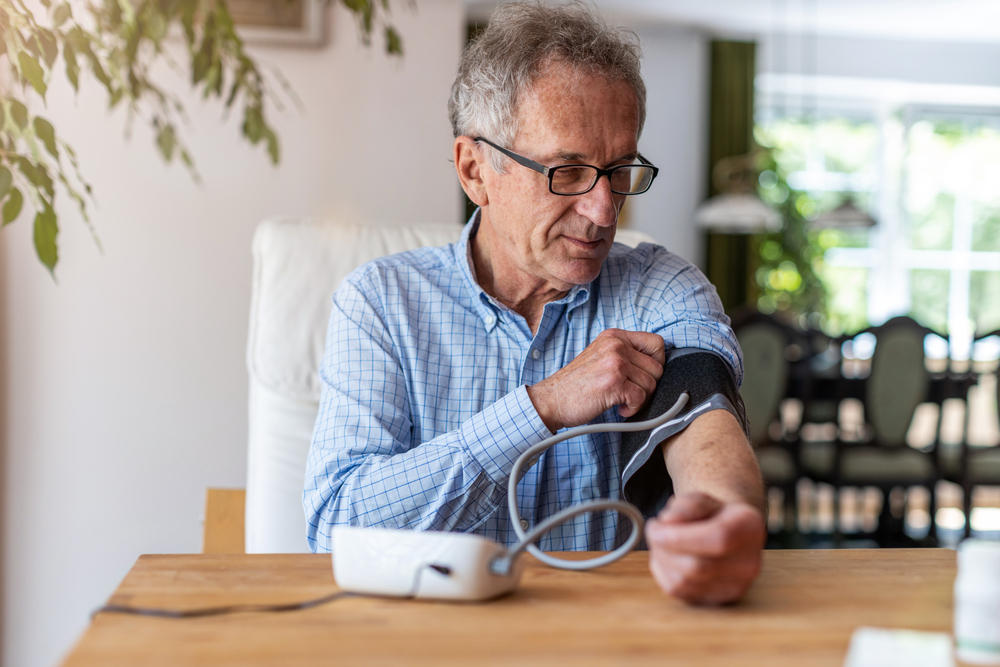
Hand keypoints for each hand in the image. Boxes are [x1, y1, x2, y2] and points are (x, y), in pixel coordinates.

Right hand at [527, 329, 664, 430]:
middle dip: (647, 385)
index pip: (657, 342)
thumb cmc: (577, 384)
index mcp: (614, 336)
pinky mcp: (614, 382)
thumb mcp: (601, 356)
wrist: (552, 399)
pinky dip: (633, 409)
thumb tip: (657, 365)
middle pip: (657, 367)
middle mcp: (616, 345)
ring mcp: (615, 362)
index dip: (656, 362)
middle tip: (629, 393)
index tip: (643, 376)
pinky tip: (618, 408)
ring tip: (620, 400)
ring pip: (652, 384)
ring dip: (639, 399)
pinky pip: (641, 398)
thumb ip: (625, 354)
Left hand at [644, 491, 765, 604]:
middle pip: (698, 566)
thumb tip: (668, 521)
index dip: (680, 537)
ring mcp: (735, 586)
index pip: (717, 538)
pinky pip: (679, 593)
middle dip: (664, 548)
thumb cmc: (711, 514)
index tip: (656, 527)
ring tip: (660, 542)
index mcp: (748, 528)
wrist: (726, 535)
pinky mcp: (718, 601)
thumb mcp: (701, 498)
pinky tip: (666, 558)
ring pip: (684, 582)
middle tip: (653, 531)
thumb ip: (686, 505)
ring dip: (661, 560)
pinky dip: (664, 573)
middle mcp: (748, 563)